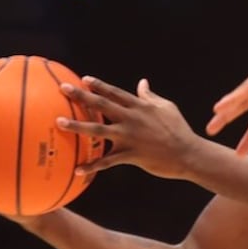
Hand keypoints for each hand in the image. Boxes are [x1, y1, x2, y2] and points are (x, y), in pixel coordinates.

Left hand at [59, 77, 204, 181]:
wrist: (188, 154)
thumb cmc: (179, 129)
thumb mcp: (167, 108)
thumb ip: (150, 96)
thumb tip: (142, 83)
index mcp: (140, 107)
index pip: (115, 93)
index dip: (99, 85)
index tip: (83, 79)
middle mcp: (132, 119)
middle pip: (102, 105)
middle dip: (81, 96)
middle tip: (63, 88)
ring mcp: (130, 137)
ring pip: (98, 130)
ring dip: (77, 126)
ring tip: (58, 122)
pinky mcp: (130, 155)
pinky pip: (107, 161)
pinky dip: (92, 165)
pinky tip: (78, 169)